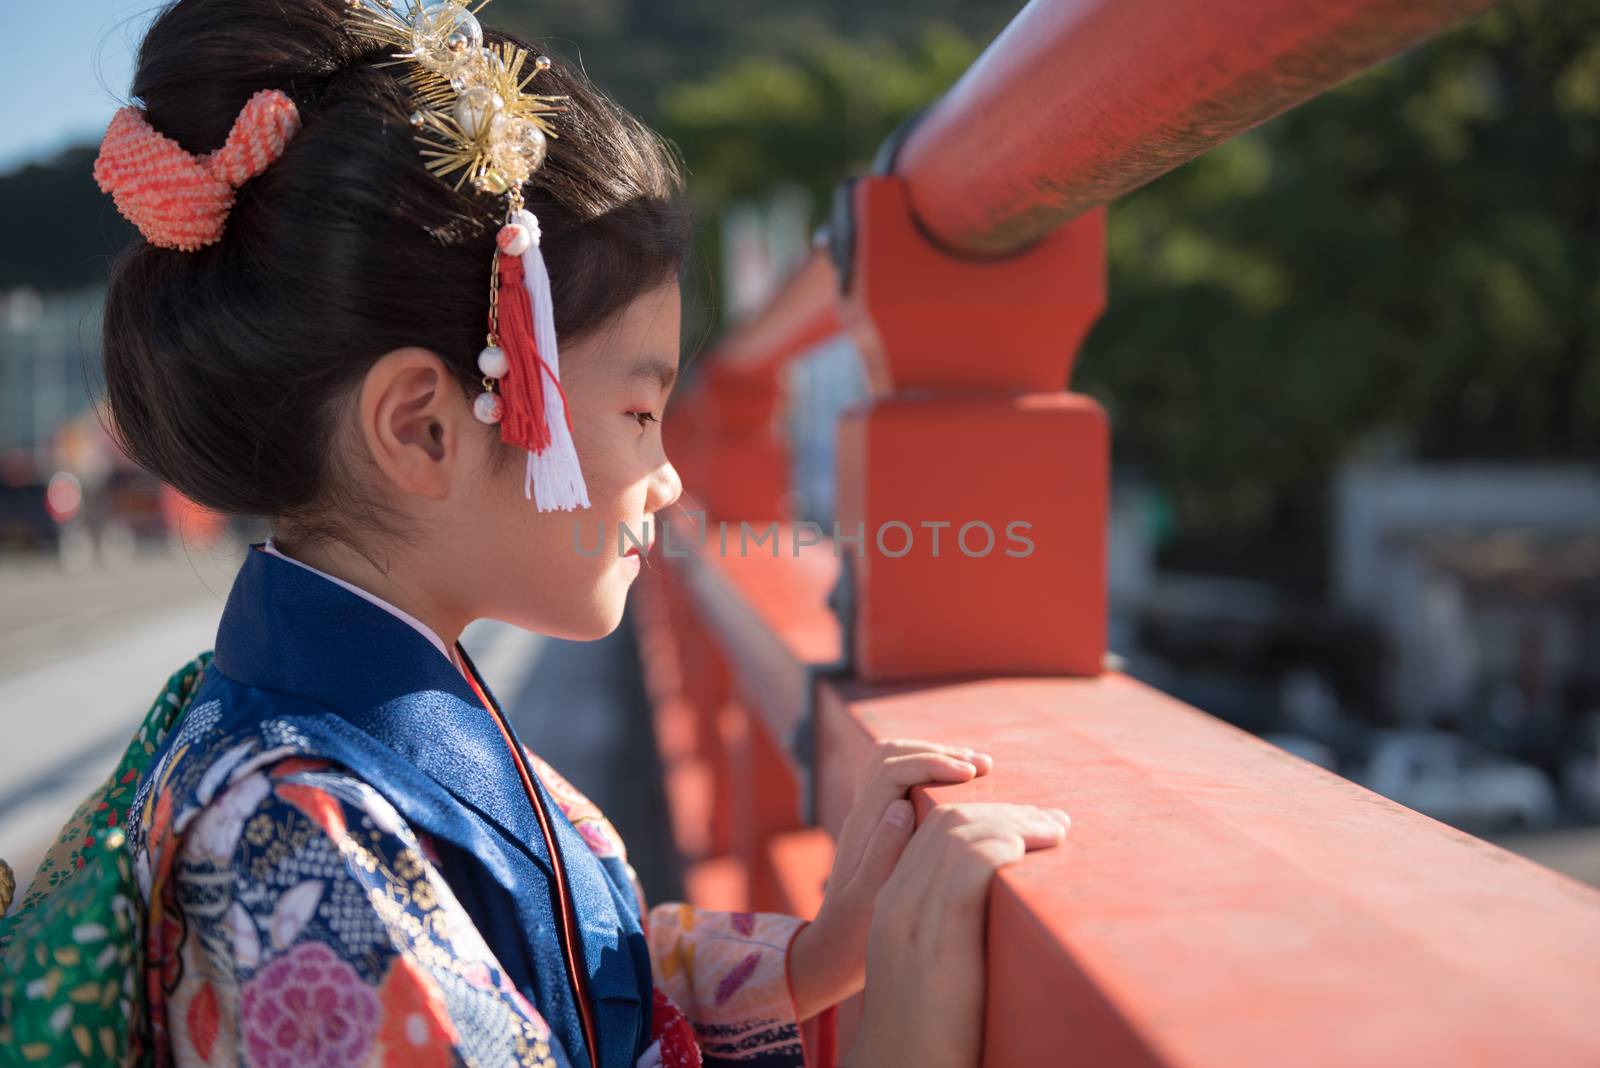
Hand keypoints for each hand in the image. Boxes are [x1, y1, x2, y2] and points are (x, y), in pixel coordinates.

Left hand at [786, 739, 994, 1019]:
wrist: (834, 949)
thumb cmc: (855, 933)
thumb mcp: (868, 900)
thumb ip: (882, 853)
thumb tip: (901, 806)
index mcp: (861, 827)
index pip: (891, 770)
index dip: (931, 763)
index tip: (970, 775)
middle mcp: (862, 814)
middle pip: (891, 754)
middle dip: (938, 752)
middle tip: (983, 765)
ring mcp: (870, 817)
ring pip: (894, 762)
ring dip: (934, 757)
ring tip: (977, 767)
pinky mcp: (880, 825)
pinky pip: (902, 780)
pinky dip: (931, 773)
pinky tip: (959, 786)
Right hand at [845, 802, 1070, 1067]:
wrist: (901, 1066)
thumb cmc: (925, 1028)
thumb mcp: (928, 965)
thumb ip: (945, 927)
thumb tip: (993, 909)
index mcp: (892, 901)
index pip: (932, 831)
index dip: (984, 815)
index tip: (1027, 821)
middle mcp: (898, 898)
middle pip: (948, 821)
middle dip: (1005, 810)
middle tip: (1052, 819)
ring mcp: (913, 913)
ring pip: (963, 833)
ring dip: (1016, 821)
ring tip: (1054, 830)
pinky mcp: (937, 933)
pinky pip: (972, 863)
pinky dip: (1005, 844)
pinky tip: (1032, 848)